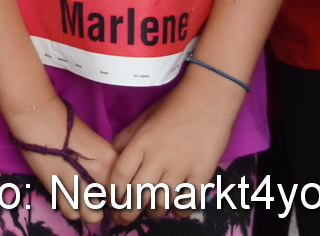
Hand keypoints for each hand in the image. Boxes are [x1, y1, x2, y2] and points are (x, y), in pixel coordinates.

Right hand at [5, 96, 116, 226]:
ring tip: (82, 198)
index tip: (109, 192)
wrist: (38, 117)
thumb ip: (106, 164)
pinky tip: (68, 196)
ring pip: (92, 215)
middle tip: (96, 194)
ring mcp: (78, 185)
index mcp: (111, 161)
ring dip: (88, 210)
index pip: (125, 192)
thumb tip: (107, 184)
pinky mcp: (58, 190)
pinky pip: (72, 213)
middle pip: (111, 206)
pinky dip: (71, 209)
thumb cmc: (66, 125)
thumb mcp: (95, 142)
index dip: (117, 195)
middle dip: (105, 203)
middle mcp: (99, 175)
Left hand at [106, 76, 239, 225]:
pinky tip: (175, 211)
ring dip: (154, 211)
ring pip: (162, 201)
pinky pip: (189, 201)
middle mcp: (158, 158)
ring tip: (151, 211)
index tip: (111, 200)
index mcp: (140, 143)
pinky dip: (181, 210)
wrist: (208, 100)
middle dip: (127, 211)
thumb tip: (111, 158)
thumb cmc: (172, 108)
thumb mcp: (142, 119)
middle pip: (138, 194)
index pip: (120, 175)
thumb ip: (125, 139)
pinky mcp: (202, 174)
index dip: (113, 192)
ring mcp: (181, 167)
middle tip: (123, 219)